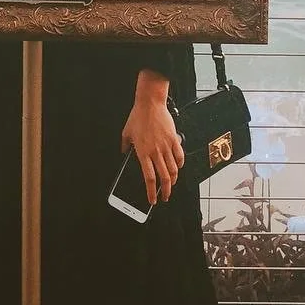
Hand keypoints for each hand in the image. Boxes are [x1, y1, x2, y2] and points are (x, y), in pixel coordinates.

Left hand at [121, 81, 184, 206]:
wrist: (150, 104)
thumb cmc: (138, 117)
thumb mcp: (126, 132)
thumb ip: (125, 145)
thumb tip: (124, 152)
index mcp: (143, 153)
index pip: (149, 178)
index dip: (151, 191)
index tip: (152, 199)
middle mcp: (156, 152)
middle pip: (164, 177)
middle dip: (165, 191)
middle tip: (165, 197)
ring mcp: (166, 146)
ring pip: (173, 169)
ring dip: (173, 180)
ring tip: (172, 184)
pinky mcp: (174, 139)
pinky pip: (180, 155)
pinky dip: (180, 164)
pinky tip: (179, 167)